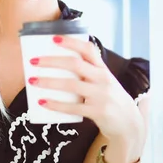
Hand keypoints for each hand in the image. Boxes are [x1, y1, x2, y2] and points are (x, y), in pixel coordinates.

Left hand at [29, 35, 143, 142]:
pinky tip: (42, 102)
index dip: (71, 42)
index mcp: (103, 69)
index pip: (88, 50)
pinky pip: (73, 108)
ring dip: (49, 82)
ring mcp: (101, 96)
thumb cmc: (111, 100)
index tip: (54, 38)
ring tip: (32, 80)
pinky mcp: (97, 112)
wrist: (129, 124)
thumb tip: (60, 64)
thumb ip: (89, 73)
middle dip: (52, 61)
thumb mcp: (105, 83)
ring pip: (71, 85)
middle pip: (75, 64)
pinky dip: (56, 105)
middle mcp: (103, 79)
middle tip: (34, 61)